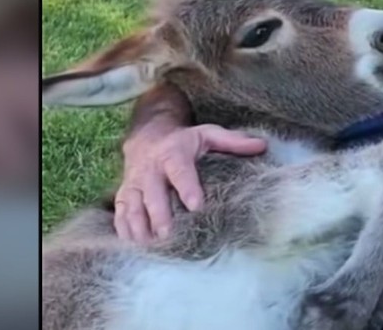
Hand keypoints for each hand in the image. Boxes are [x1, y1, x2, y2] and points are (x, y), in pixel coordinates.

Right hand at [116, 124, 265, 242]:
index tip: (196, 205)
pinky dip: (124, 231)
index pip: (180, 171)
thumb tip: (263, 146)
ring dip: (140, 228)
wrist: (147, 137)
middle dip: (159, 216)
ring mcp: (134, 184)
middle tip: (169, 236)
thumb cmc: (184, 141)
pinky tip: (133, 247)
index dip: (187, 187)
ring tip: (151, 248)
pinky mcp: (123, 195)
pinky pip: (120, 214)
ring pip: (133, 207)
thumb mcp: (208, 134)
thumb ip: (234, 142)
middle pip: (153, 194)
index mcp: (173, 154)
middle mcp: (150, 170)